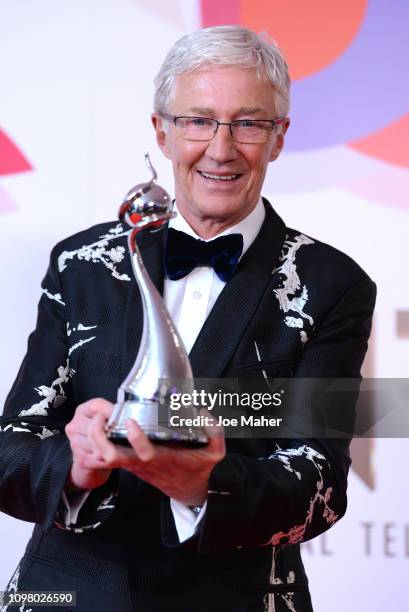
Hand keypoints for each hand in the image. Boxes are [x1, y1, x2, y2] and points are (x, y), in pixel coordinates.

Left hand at [65, 399, 224, 505]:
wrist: (187, 488)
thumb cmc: (198, 468)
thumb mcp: (214, 452)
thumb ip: (215, 432)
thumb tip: (203, 412)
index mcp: (161, 459)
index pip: (143, 452)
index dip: (135, 438)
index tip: (132, 421)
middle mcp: (142, 462)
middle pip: (111, 456)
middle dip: (100, 438)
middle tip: (100, 417)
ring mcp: (132, 463)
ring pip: (105, 454)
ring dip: (97, 437)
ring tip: (98, 416)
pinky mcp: (129, 460)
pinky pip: (108, 452)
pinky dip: (101, 439)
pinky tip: (104, 422)